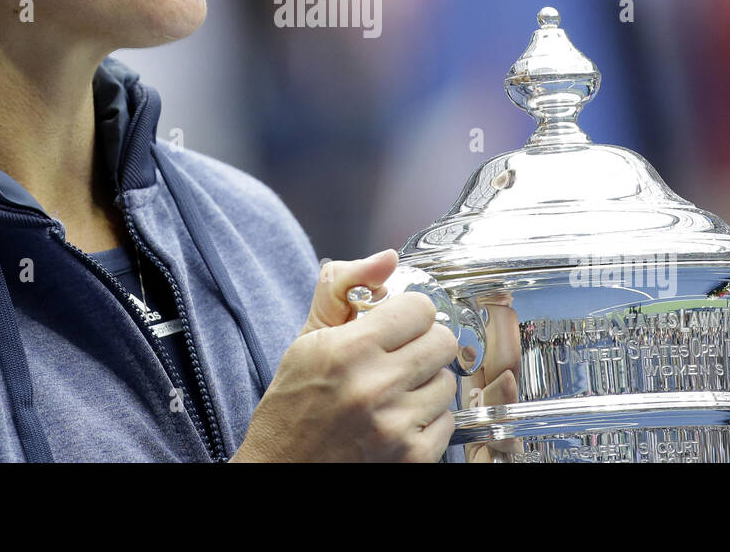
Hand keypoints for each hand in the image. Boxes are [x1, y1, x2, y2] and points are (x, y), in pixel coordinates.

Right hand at [231, 249, 459, 461]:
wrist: (282, 472)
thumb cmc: (293, 405)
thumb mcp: (307, 338)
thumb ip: (344, 287)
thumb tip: (388, 258)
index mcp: (347, 350)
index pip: (420, 308)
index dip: (407, 312)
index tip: (394, 324)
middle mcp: (375, 387)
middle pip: (442, 341)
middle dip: (422, 343)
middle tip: (397, 355)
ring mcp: (396, 427)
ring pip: (447, 382)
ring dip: (424, 383)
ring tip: (393, 392)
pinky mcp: (412, 459)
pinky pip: (447, 421)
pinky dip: (427, 420)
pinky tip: (396, 421)